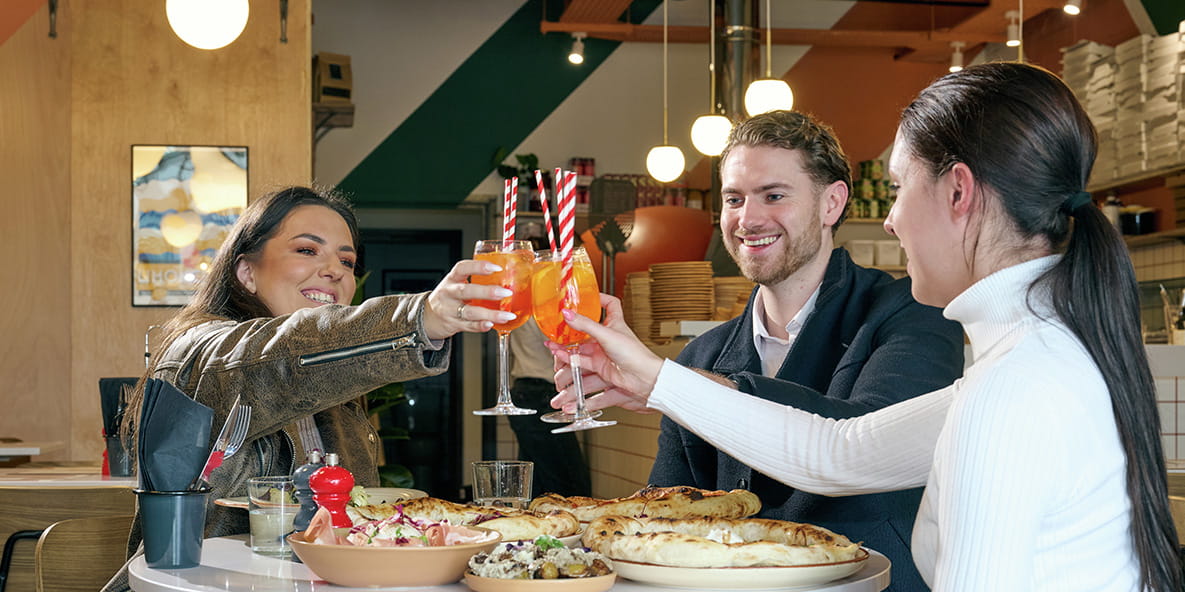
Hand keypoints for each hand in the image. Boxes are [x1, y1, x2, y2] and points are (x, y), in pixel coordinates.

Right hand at [422, 259, 515, 340]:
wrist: (427, 317)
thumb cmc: (448, 298)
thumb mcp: (456, 284)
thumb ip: (475, 281)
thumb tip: (506, 279)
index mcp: (451, 279)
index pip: (462, 268)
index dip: (479, 266)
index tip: (496, 268)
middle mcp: (448, 293)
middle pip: (466, 291)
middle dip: (487, 292)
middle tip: (505, 293)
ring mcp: (449, 310)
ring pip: (470, 312)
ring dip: (490, 314)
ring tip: (506, 315)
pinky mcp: (452, 324)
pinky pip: (468, 326)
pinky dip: (480, 326)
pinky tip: (491, 325)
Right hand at [547, 294, 663, 412]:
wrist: (642, 378)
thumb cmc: (635, 354)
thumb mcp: (607, 334)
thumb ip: (585, 324)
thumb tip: (568, 313)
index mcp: (615, 323)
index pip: (610, 304)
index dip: (599, 298)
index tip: (586, 295)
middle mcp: (608, 336)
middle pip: (586, 328)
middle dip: (571, 327)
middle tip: (557, 325)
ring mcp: (603, 351)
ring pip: (580, 346)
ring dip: (566, 345)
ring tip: (552, 343)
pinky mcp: (599, 366)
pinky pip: (581, 361)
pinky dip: (569, 358)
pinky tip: (560, 356)